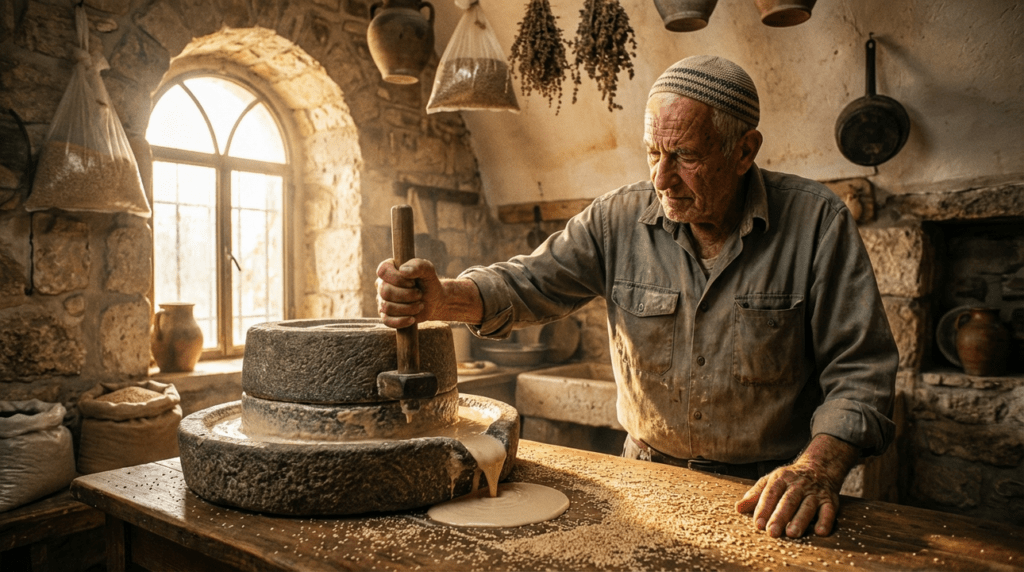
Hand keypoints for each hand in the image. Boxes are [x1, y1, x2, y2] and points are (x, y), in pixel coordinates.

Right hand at [375, 258, 444, 327]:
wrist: (434, 300)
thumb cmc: (428, 282)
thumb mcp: (428, 270)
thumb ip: (418, 265)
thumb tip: (403, 270)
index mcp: (389, 269)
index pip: (383, 271)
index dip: (397, 278)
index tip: (413, 282)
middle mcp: (382, 284)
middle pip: (385, 291)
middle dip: (407, 295)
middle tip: (419, 294)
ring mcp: (382, 300)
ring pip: (387, 307)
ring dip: (408, 308)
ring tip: (420, 305)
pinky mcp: (386, 315)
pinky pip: (387, 321)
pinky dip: (401, 321)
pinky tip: (412, 319)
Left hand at [735, 434, 858, 537]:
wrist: (819, 466)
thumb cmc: (789, 479)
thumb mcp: (770, 481)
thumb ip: (755, 495)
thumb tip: (738, 508)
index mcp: (780, 479)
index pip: (770, 493)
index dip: (763, 508)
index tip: (758, 524)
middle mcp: (798, 485)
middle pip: (788, 501)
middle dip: (780, 517)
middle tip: (772, 532)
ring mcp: (814, 492)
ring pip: (807, 506)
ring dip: (800, 520)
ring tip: (792, 533)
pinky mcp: (830, 500)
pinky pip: (829, 510)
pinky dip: (826, 521)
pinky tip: (820, 532)